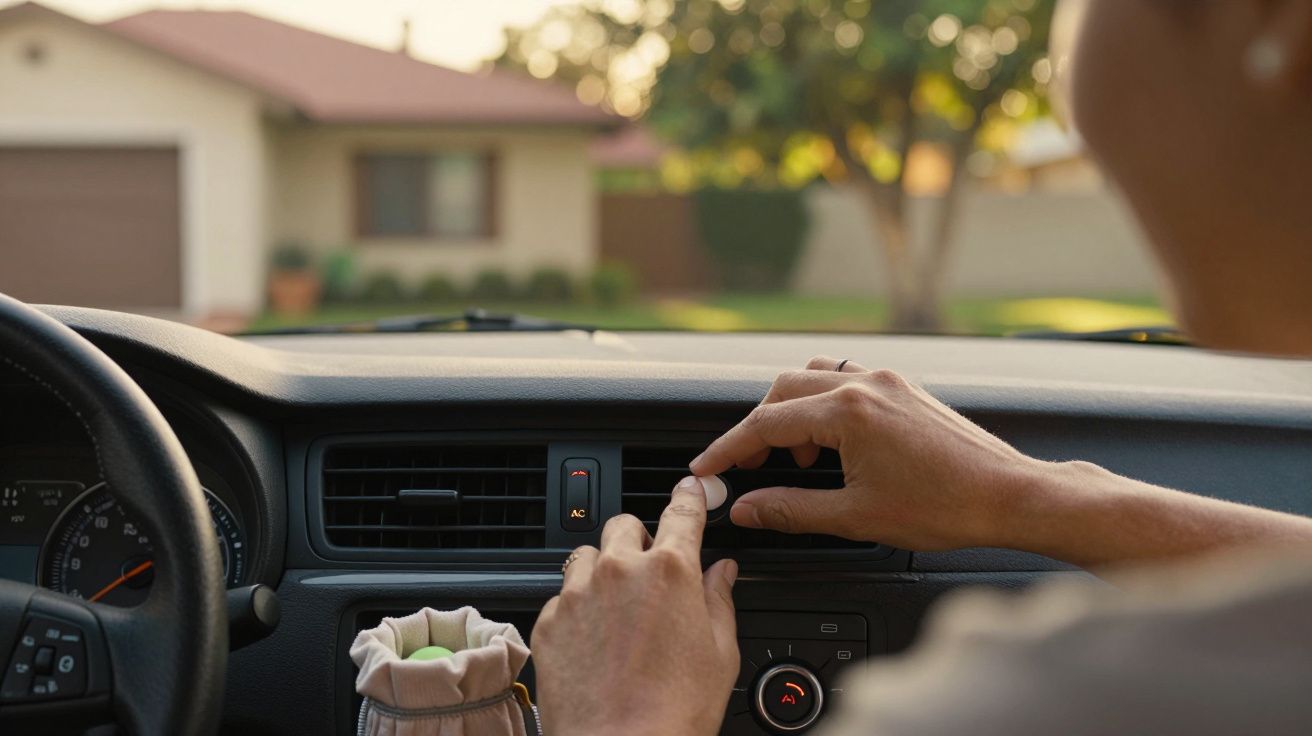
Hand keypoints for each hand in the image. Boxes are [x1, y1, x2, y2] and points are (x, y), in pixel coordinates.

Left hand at [532, 477, 739, 735]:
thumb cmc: (675, 711)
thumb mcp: (721, 653)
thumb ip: (719, 601)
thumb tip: (722, 573)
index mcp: (670, 570)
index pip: (681, 512)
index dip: (688, 496)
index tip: (689, 489)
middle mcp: (619, 570)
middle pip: (624, 524)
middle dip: (639, 539)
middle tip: (650, 572)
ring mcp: (578, 594)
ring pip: (585, 556)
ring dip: (602, 569)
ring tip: (616, 608)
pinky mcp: (549, 621)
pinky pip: (561, 597)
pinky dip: (577, 608)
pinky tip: (593, 640)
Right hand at [689, 356, 1044, 550]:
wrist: (1009, 496)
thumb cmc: (945, 507)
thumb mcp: (854, 517)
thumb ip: (790, 509)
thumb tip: (747, 509)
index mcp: (848, 411)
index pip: (766, 423)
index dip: (729, 448)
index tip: (707, 467)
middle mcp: (865, 383)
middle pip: (783, 391)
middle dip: (757, 429)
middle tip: (747, 468)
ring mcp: (887, 382)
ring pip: (814, 379)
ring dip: (791, 413)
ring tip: (795, 460)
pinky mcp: (904, 389)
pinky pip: (845, 382)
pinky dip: (823, 407)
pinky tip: (831, 445)